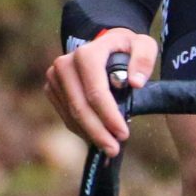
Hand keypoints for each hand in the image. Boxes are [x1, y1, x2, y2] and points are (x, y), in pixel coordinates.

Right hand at [44, 29, 158, 155]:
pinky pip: (66, 116)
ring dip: (90, 134)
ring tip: (109, 147)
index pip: (95, 92)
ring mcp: (54, 77)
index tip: (123, 134)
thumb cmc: (126, 48)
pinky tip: (97, 136)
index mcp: (86, 54)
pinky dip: (82, 129)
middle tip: (114, 149)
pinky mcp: (51, 88)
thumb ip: (144, 59)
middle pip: (80, 107)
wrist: (103, 45)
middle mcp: (64, 64)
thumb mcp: (143, 46)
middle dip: (98, 132)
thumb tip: (136, 82)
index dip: (109, 116)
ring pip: (71, 115)